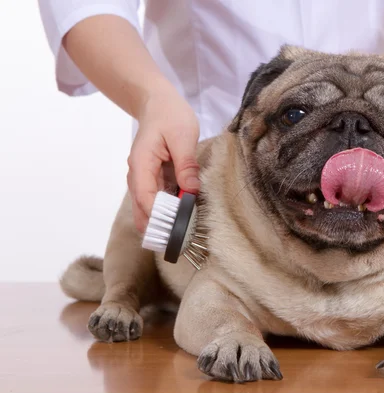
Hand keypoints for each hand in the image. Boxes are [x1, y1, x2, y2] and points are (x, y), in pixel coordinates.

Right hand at [127, 87, 199, 232]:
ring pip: (147, 210)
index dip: (160, 218)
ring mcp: (143, 179)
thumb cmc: (170, 115)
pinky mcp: (152, 180)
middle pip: (142, 211)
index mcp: (141, 165)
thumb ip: (186, 165)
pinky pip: (156, 201)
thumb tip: (191, 191)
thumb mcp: (182, 136)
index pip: (146, 199)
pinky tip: (182, 220)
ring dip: (162, 223)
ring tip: (182, 237)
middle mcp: (137, 176)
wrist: (157, 103)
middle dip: (159, 227)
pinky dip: (166, 212)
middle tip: (180, 243)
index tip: (178, 231)